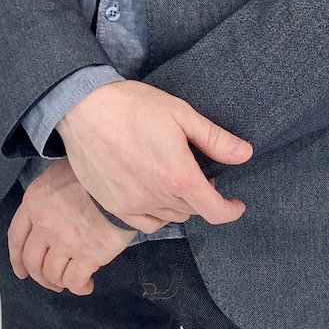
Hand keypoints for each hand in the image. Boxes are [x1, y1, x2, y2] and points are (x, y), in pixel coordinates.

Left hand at [7, 158, 136, 295]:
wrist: (118, 181)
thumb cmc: (90, 175)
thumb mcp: (59, 174)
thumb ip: (48, 196)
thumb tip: (49, 213)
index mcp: (34, 202)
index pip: (16, 237)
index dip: (17, 259)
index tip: (22, 272)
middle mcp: (43, 224)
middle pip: (32, 261)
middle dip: (40, 277)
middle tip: (52, 282)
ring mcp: (64, 241)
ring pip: (52, 274)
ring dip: (60, 282)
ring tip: (71, 280)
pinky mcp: (87, 255)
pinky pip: (75, 281)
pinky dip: (79, 287)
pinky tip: (87, 284)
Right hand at [57, 79, 252, 234]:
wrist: (82, 107)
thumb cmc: (133, 105)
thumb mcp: (180, 113)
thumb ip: (215, 138)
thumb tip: (245, 154)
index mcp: (179, 176)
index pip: (215, 211)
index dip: (230, 211)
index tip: (235, 204)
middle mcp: (158, 197)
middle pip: (192, 211)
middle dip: (201, 196)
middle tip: (197, 174)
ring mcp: (133, 205)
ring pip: (169, 216)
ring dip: (179, 204)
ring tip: (173, 181)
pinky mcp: (113, 205)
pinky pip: (145, 223)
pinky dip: (156, 213)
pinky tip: (152, 193)